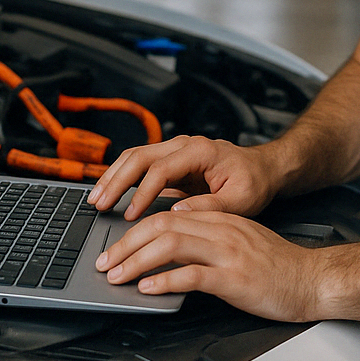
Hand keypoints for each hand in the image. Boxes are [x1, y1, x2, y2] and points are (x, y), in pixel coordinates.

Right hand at [88, 135, 284, 220]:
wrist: (263, 169)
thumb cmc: (254, 182)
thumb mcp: (240, 200)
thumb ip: (209, 207)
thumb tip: (177, 214)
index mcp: (201, 151)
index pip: (162, 169)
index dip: (142, 192)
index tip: (131, 215)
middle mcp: (184, 145)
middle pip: (140, 156)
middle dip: (116, 180)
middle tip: (99, 203)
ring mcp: (176, 151)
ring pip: (135, 157)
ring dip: (113, 176)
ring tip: (96, 198)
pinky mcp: (171, 161)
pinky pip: (140, 165)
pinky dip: (121, 177)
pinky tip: (110, 192)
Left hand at [96, 209, 321, 320]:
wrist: (313, 279)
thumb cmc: (278, 267)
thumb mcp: (239, 242)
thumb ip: (206, 241)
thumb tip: (169, 252)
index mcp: (219, 219)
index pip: (166, 214)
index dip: (134, 229)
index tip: (115, 247)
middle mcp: (220, 229)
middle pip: (161, 224)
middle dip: (126, 243)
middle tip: (105, 262)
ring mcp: (227, 252)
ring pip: (171, 244)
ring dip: (137, 260)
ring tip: (117, 276)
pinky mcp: (235, 278)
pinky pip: (192, 274)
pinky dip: (165, 280)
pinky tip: (149, 289)